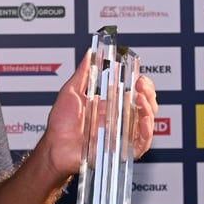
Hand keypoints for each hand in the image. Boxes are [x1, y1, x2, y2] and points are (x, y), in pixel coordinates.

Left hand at [42, 51, 160, 178]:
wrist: (54, 146)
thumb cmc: (60, 124)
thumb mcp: (71, 92)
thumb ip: (83, 73)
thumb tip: (89, 53)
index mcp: (111, 105)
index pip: (136, 92)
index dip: (142, 84)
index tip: (138, 76)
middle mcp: (119, 119)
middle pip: (146, 104)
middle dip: (148, 92)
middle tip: (140, 84)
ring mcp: (122, 135)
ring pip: (147, 121)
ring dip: (149, 107)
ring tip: (139, 98)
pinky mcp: (122, 150)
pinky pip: (142, 143)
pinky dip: (147, 131)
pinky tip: (143, 120)